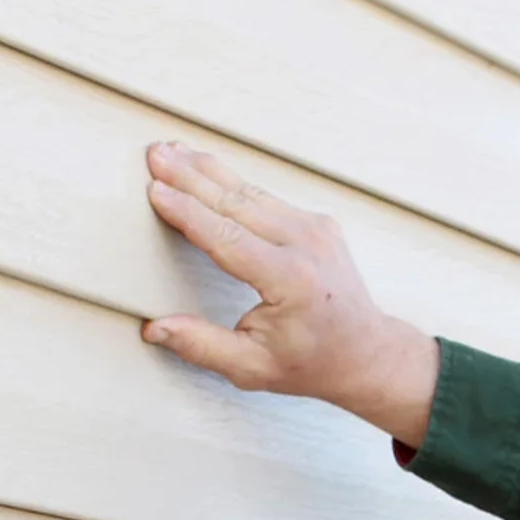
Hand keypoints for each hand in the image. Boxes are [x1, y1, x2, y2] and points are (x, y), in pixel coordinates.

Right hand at [144, 141, 439, 449]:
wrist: (365, 352)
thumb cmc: (309, 363)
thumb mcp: (251, 368)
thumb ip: (202, 346)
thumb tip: (154, 328)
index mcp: (290, 279)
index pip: (226, 236)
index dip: (187, 212)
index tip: (156, 190)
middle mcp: (306, 244)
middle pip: (236, 201)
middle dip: (190, 176)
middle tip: (154, 153)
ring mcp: (315, 228)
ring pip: (251, 191)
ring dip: (208, 170)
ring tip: (173, 151)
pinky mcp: (316, 222)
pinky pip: (266, 197)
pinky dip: (232, 182)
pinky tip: (207, 168)